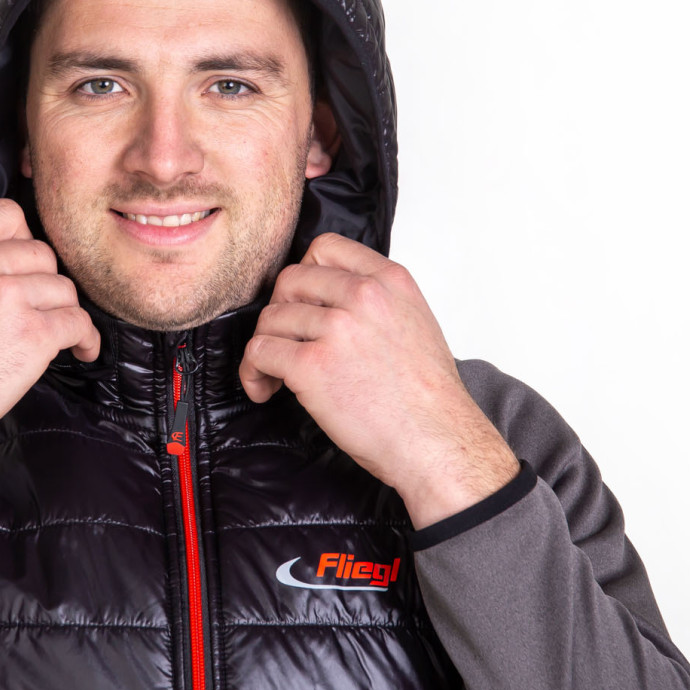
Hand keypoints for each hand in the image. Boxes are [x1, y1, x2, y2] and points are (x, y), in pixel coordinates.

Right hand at [0, 199, 99, 491]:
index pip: (8, 215)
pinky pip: (79, 322)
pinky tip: (80, 348)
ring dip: (62, 312)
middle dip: (43, 283)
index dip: (23, 239)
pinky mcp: (33, 334)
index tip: (26, 262)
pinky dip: (85, 338)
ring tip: (55, 333)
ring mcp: (8, 297)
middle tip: (37, 307)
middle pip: (42, 254)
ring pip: (63, 288)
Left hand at [239, 232, 517, 527]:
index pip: (325, 247)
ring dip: (265, 347)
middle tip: (287, 341)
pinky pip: (259, 352)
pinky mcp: (312, 365)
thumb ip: (376, 300)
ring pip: (271, 318)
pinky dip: (253, 372)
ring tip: (275, 374)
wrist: (437, 442)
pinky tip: (265, 388)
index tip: (302, 301)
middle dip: (281, 311)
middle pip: (290, 280)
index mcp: (390, 281)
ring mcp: (337, 328)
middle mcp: (364, 296)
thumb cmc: (427, 397)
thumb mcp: (415, 322)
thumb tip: (329, 298)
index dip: (304, 274)